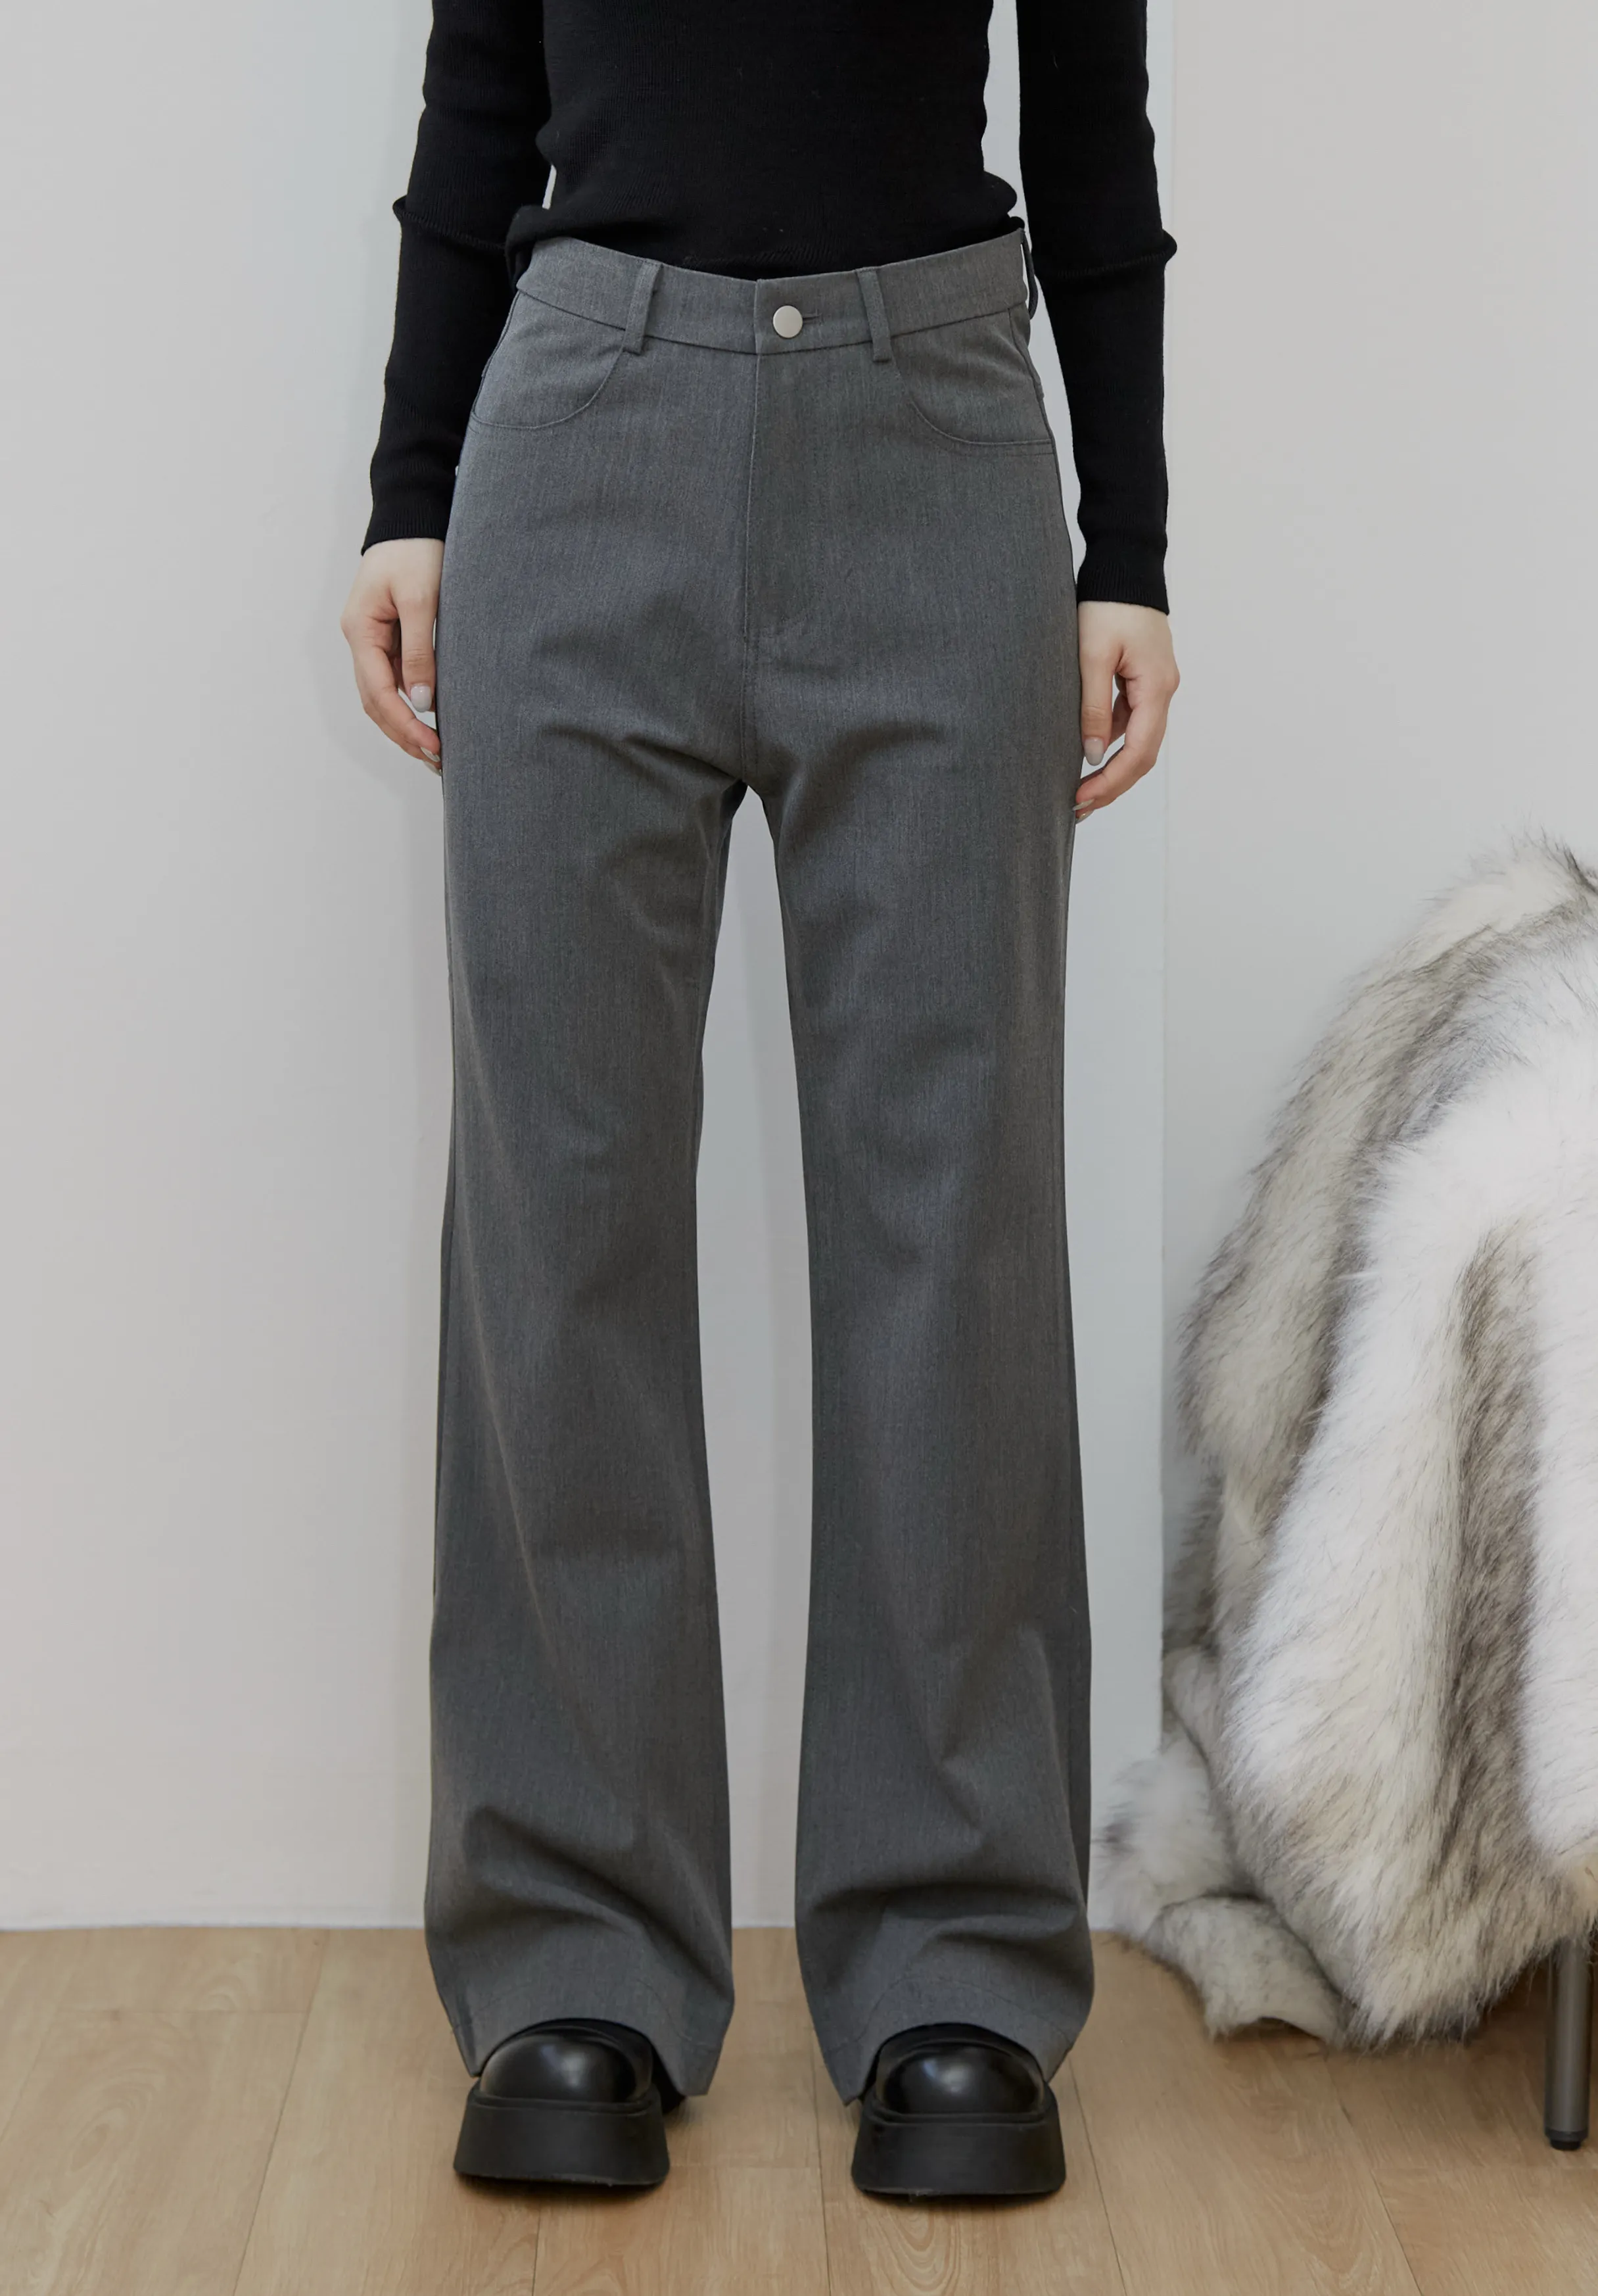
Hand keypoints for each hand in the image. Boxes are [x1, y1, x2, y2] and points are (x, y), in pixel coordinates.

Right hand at [340, 538, 445, 771]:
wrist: (413, 516)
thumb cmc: (417, 550)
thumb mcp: (420, 599)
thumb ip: (420, 651)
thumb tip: (421, 701)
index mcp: (360, 629)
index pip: (377, 691)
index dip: (404, 724)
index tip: (432, 746)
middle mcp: (360, 638)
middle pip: (375, 701)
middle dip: (403, 733)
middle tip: (437, 760)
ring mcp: (371, 639)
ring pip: (381, 695)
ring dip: (404, 725)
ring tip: (434, 752)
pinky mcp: (388, 637)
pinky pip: (393, 680)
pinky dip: (409, 705)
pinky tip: (429, 721)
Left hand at [1074, 601, 1178, 820]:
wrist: (1123, 566)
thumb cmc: (1106, 604)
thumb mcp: (1091, 656)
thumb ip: (1092, 707)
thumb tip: (1091, 755)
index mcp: (1156, 687)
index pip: (1139, 751)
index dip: (1111, 782)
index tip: (1081, 798)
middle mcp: (1164, 690)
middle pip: (1143, 754)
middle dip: (1113, 784)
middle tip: (1078, 807)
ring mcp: (1156, 684)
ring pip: (1137, 739)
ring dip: (1112, 766)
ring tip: (1080, 789)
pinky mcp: (1144, 678)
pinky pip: (1130, 719)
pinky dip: (1110, 741)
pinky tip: (1086, 752)